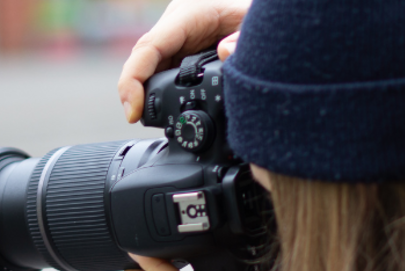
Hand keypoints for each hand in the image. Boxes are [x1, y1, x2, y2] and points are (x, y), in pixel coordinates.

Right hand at [118, 0, 248, 122]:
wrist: (270, 13)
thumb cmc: (261, 15)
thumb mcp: (255, 24)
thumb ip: (244, 39)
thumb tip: (226, 53)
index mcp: (188, 15)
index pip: (148, 48)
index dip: (133, 80)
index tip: (133, 111)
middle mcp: (176, 26)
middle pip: (143, 62)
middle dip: (137, 93)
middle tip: (139, 121)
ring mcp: (177, 40)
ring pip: (150, 70)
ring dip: (148, 95)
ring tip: (155, 123)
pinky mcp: (183, 51)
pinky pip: (164, 72)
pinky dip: (163, 93)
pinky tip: (169, 113)